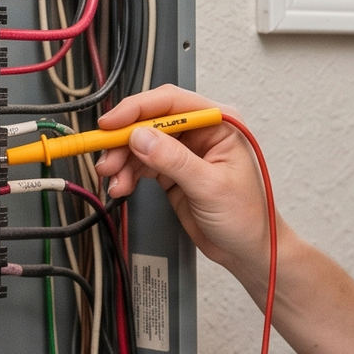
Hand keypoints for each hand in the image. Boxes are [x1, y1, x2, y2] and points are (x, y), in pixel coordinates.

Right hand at [91, 86, 275, 286]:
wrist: (247, 250)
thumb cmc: (246, 217)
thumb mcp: (210, 187)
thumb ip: (174, 160)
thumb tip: (140, 137)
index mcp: (219, 123)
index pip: (172, 103)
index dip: (137, 109)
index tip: (111, 124)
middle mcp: (200, 132)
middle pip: (150, 121)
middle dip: (124, 140)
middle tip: (107, 161)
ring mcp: (184, 151)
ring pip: (141, 143)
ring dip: (122, 160)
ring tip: (114, 181)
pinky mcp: (172, 170)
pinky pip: (141, 163)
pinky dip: (127, 173)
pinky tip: (122, 186)